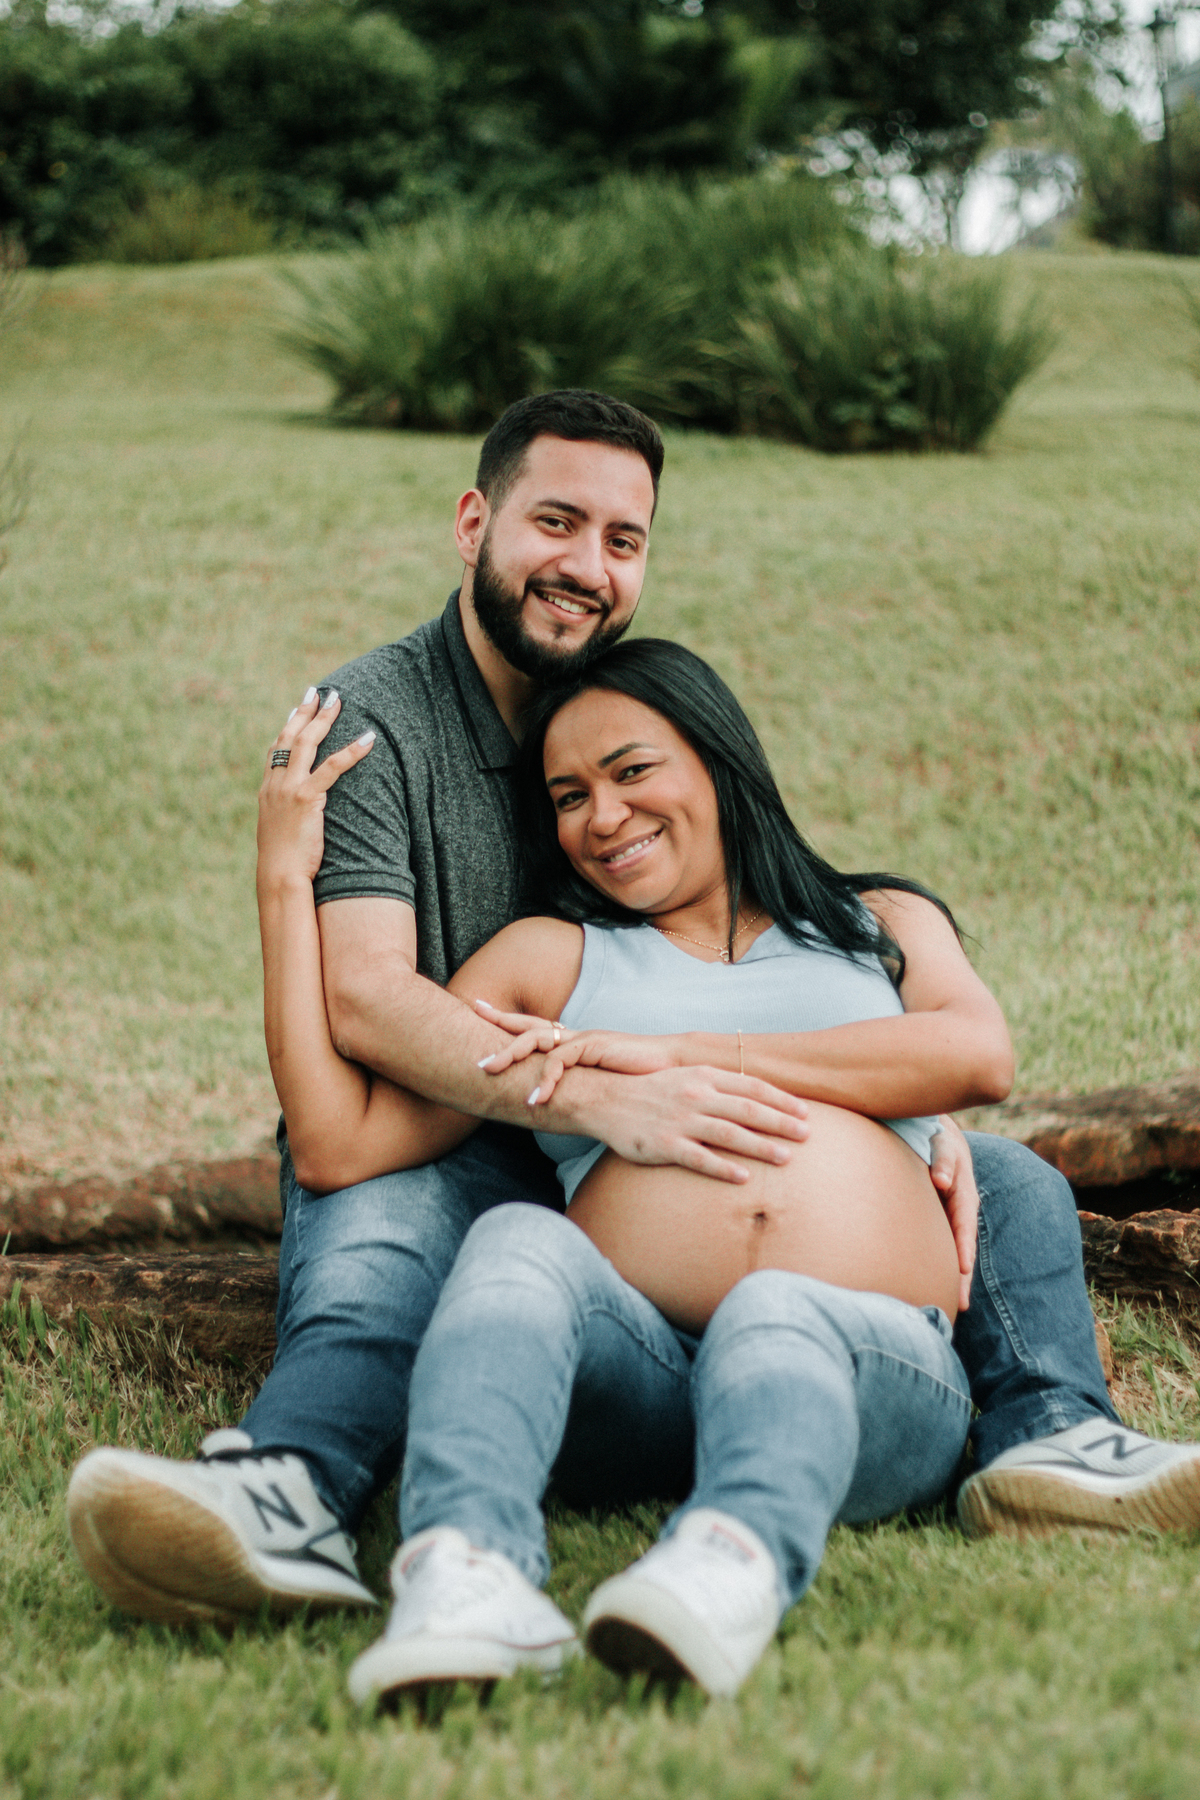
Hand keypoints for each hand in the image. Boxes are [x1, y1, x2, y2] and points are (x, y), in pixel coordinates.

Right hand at [257, 688, 374, 888]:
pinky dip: (350, 751)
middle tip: (318, 691)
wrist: (278, 875)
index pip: (276, 749)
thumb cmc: (283, 861)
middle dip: (305, 711)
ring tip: (339, 701)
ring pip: (307, 743)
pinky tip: (367, 739)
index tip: (298, 708)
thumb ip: (286, 814)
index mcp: (267, 790)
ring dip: (324, 719)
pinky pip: (332, 768)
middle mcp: (274, 784)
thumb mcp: (279, 831)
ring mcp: (288, 788)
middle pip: (289, 737)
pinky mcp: (306, 798)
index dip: (288, 726)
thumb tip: (297, 812)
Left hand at [473, 1001, 676, 1097]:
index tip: (476, 1007)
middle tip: (469, 1031)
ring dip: (509, 1056)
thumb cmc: (638, 1078)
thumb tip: (555, 1103)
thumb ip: (578, 1085)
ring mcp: (582, 1038)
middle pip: (526, 1026)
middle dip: (496, 1024)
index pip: (532, 1026)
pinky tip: (535, 1099)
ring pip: (535, 1040)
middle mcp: (573, 1035)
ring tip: (488, 1071)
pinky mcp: (593, 1046)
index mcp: (572, 1041)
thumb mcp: (600, 1082)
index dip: (504, 1017)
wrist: (672, 1068)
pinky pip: (560, 1061)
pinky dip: (545, 1080)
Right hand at [567, 1063, 808, 1184]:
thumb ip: (716, 1084)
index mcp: (703, 1076)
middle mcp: (696, 1096)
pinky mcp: (665, 1145)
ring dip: (761, 1146)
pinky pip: (700, 1159)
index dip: (781, 1099)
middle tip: (807, 1135)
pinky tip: (744, 1178)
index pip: (751, 1086)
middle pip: (748, 1110)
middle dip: (781, 1122)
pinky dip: (724, 1168)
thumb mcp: (685, 1077)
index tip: (805, 1111)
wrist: (605, 1099)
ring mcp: (681, 1121)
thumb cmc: (650, 1090)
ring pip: (730, 1134)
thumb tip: (752, 1095)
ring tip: (786, 1158)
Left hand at [929, 1115, 978, 1312]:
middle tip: (960, 1305)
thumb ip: (942, 1160)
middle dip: (962, 1276)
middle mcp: (960, 1212)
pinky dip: (940, 1267)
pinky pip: (941, 1248)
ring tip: (953, 1306)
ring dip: (954, 1278)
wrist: (933, 1137)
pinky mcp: (938, 1223)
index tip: (963, 1271)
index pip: (965, 1226)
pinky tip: (934, 1288)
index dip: (964, 1248)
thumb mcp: (942, 1144)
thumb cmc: (936, 1139)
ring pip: (952, 1252)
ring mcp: (950, 1220)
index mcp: (964, 1195)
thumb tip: (940, 1181)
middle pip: (962, 1247)